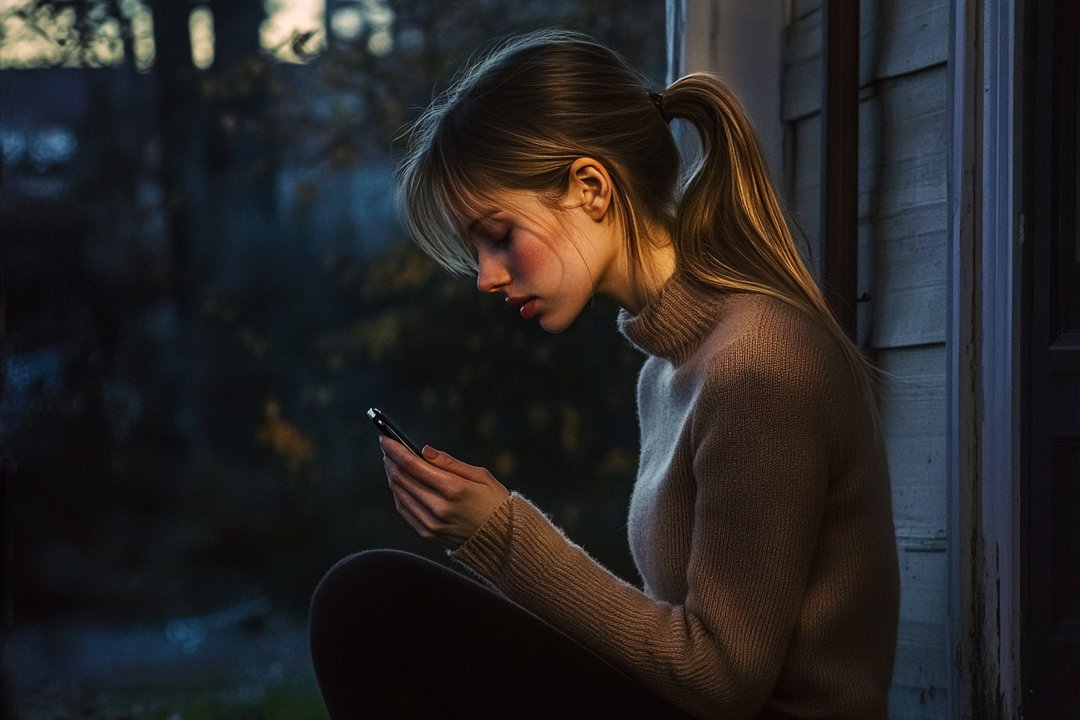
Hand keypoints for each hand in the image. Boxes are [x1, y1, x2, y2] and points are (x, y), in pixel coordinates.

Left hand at [380, 437, 509, 549]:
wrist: (504, 539)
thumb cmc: (495, 501)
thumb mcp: (480, 475)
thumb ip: (450, 463)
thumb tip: (423, 450)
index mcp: (453, 488)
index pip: (412, 465)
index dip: (395, 450)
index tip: (385, 438)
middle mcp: (438, 507)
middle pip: (402, 478)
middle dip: (391, 460)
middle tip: (387, 447)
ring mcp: (431, 523)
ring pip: (399, 493)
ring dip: (392, 475)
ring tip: (392, 462)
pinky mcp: (428, 534)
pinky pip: (404, 509)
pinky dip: (398, 493)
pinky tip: (400, 483)